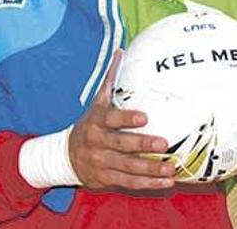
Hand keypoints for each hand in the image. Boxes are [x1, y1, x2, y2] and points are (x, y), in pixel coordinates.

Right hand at [68, 50, 175, 189]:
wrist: (66, 156)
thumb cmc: (89, 125)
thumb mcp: (97, 103)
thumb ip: (110, 80)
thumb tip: (121, 51)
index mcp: (96, 121)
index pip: (111, 119)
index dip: (126, 119)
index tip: (144, 117)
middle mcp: (97, 143)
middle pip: (121, 145)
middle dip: (142, 145)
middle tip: (163, 144)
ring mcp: (102, 163)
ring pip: (128, 168)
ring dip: (151, 169)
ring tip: (171, 168)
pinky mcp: (107, 179)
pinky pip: (129, 182)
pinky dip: (148, 184)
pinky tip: (166, 182)